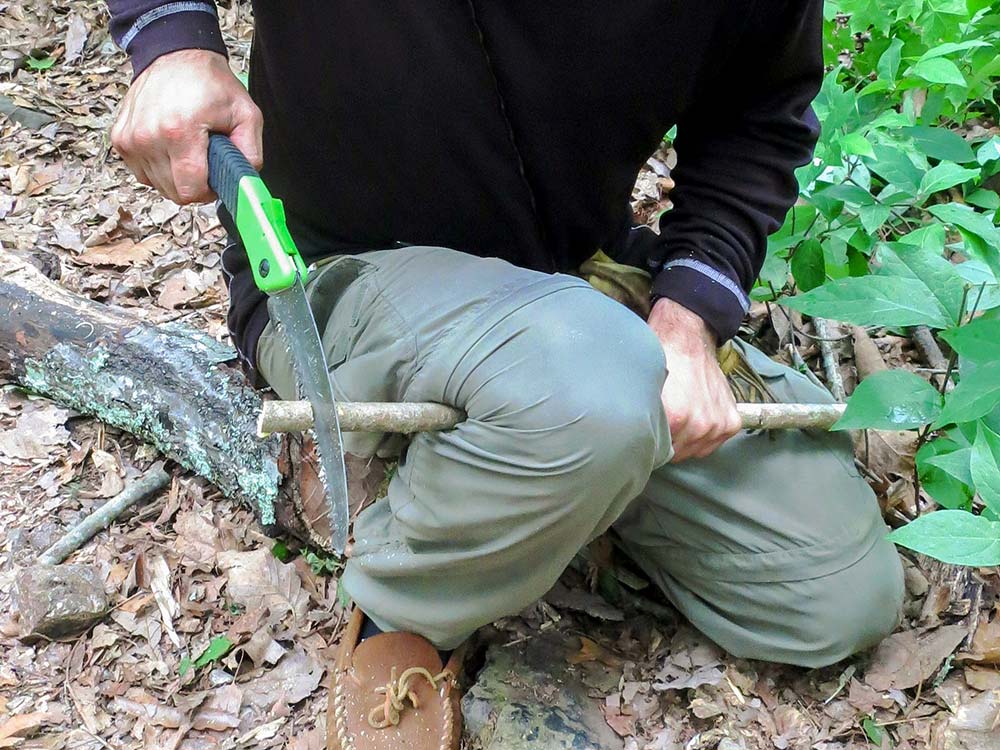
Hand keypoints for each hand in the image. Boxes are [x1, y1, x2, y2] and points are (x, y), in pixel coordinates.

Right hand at [111, 49, 262, 203]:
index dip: (208, 192)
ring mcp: (130, 139)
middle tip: (203, 160)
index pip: (190, 191)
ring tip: (187, 149)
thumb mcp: (246, 115)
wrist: (175, 55)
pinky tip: (169, 147)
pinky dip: (158, 167)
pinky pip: (142, 173)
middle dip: (193, 184)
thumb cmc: (210, 84)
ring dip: (175, 176)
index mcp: (179, 132)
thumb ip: (250, 155)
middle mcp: (148, 137)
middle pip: (174, 192)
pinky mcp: (120, 139)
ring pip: (157, 185)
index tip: (215, 178)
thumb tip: (245, 187)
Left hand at [647, 298, 740, 461]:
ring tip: (679, 418)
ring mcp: (717, 424)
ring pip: (694, 450)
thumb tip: (627, 441)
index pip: (656, 452)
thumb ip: (639, 418)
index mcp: (675, 417)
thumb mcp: (641, 388)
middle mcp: (699, 424)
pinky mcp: (731, 422)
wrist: (687, 337)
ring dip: (686, 440)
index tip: (645, 435)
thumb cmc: (661, 360)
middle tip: (662, 423)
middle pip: (675, 454)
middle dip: (667, 442)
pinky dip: (704, 436)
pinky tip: (694, 418)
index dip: (648, 444)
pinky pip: (712, 444)